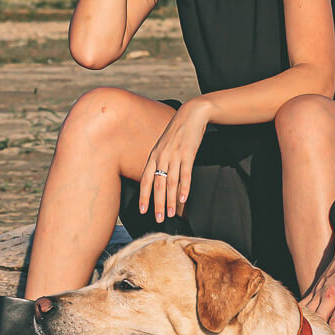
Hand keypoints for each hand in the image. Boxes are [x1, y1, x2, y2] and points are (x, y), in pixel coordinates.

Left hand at [137, 99, 208, 220]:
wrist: (191, 115)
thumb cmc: (177, 132)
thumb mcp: (163, 145)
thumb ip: (159, 161)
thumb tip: (159, 178)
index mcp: (154, 156)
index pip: (145, 180)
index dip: (144, 196)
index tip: (143, 211)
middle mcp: (162, 157)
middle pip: (158, 185)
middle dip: (158, 204)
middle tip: (159, 219)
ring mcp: (175, 156)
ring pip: (171, 182)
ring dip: (171, 200)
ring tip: (171, 214)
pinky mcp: (188, 154)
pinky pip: (185, 174)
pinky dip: (185, 188)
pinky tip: (184, 199)